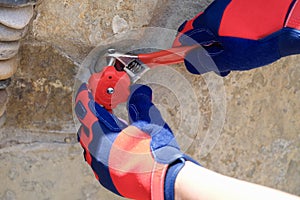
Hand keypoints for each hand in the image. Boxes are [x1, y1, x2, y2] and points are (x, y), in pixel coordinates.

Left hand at [75, 83, 196, 199]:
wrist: (165, 181)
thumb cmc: (157, 154)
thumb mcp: (149, 121)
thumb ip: (140, 102)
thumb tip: (138, 90)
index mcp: (102, 138)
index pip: (86, 111)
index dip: (86, 96)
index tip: (87, 88)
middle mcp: (96, 154)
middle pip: (85, 127)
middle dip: (91, 113)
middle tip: (102, 103)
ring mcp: (100, 168)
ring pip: (89, 144)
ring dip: (96, 130)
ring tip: (110, 122)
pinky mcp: (107, 177)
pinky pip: (96, 158)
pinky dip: (102, 145)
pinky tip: (115, 142)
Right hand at [173, 0, 299, 75]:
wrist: (294, 18)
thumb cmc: (264, 38)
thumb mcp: (231, 58)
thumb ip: (206, 62)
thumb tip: (190, 64)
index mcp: (211, 21)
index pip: (186, 34)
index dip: (182, 48)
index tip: (184, 57)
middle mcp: (219, 9)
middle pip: (202, 32)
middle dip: (206, 49)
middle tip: (216, 63)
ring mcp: (232, 6)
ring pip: (218, 27)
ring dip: (221, 44)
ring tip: (235, 57)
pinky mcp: (243, 6)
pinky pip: (231, 21)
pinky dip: (232, 34)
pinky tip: (245, 44)